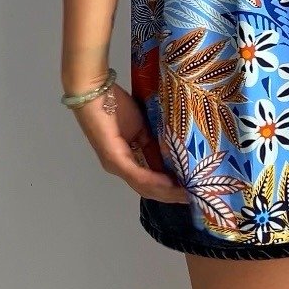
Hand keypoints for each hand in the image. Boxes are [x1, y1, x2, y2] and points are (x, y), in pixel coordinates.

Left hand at [70, 82, 189, 203]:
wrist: (95, 91)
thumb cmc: (115, 104)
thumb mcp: (141, 127)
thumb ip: (152, 144)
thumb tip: (170, 158)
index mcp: (125, 160)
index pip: (148, 182)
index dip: (168, 188)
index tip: (189, 190)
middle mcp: (120, 167)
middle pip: (147, 189)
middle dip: (170, 195)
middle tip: (193, 198)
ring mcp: (116, 164)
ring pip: (143, 186)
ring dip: (165, 192)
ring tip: (186, 194)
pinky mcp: (114, 157)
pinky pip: (136, 174)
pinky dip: (154, 180)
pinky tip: (169, 183)